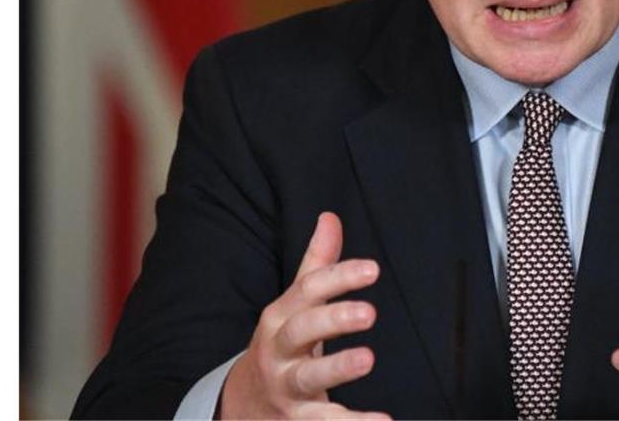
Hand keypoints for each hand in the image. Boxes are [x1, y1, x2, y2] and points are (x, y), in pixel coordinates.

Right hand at [220, 212, 389, 419]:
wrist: (244, 404)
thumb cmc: (283, 345)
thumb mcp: (294, 304)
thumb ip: (316, 265)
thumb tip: (330, 217)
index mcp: (282, 315)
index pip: (309, 290)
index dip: (340, 277)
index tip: (373, 269)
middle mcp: (280, 350)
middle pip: (302, 330)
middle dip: (333, 319)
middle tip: (369, 312)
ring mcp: (287, 386)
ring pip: (308, 377)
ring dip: (337, 368)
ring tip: (367, 359)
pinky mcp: (299, 419)